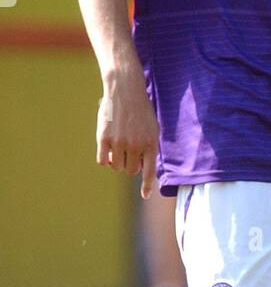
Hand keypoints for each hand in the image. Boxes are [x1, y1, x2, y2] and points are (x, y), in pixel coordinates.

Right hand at [96, 68, 159, 198]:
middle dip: (129, 165)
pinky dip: (105, 159)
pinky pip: (102, 161)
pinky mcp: (104, 138)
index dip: (146, 185)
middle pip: (130, 170)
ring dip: (116, 161)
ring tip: (118, 147)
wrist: (125, 91)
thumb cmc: (140, 110)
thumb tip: (138, 168)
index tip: (145, 195)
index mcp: (150, 143)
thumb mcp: (152, 128)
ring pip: (116, 167)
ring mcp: (119, 143)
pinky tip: (107, 150)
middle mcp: (136, 145)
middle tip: (128, 154)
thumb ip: (148, 147)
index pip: (149, 171)